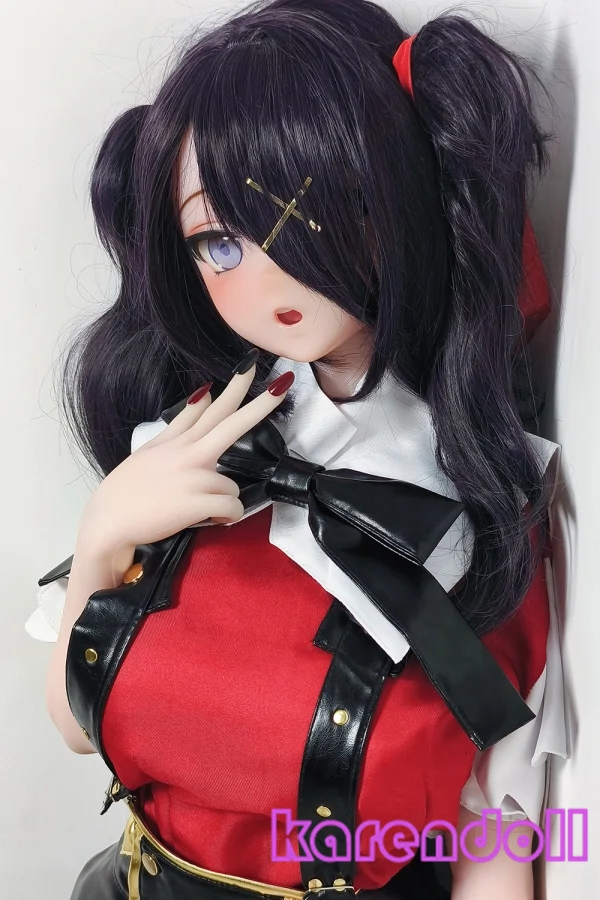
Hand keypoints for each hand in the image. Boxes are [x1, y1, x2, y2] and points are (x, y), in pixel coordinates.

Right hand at [78, 360, 293, 559]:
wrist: (108, 521)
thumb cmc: (129, 488)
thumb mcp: (152, 449)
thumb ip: (181, 423)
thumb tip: (202, 393)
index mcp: (179, 441)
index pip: (211, 408)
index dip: (234, 387)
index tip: (252, 365)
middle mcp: (189, 453)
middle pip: (232, 425)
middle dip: (260, 404)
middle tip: (283, 385)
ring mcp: (194, 476)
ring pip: (232, 486)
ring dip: (220, 502)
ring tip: (195, 510)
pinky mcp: (198, 502)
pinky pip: (232, 508)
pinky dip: (224, 519)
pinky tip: (207, 520)